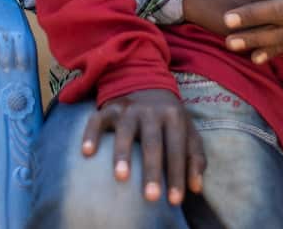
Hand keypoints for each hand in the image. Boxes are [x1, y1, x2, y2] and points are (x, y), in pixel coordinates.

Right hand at [80, 89, 205, 205]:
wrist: (145, 81)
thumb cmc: (169, 119)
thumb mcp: (188, 132)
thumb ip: (195, 158)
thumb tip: (196, 188)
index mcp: (174, 116)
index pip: (177, 149)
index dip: (177, 174)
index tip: (175, 201)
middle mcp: (150, 111)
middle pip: (152, 142)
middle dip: (152, 170)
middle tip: (151, 197)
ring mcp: (128, 109)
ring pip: (125, 132)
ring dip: (123, 154)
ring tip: (121, 178)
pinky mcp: (109, 108)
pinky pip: (97, 120)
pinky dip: (91, 135)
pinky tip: (87, 153)